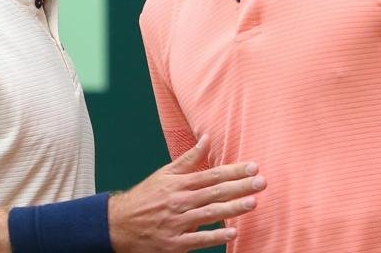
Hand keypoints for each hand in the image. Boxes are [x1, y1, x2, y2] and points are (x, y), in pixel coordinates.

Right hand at [108, 134, 265, 251]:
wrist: (119, 224)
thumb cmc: (147, 196)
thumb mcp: (165, 173)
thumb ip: (189, 158)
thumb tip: (206, 138)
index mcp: (179, 183)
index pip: (211, 175)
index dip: (233, 170)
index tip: (253, 167)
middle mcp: (180, 201)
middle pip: (214, 192)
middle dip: (240, 187)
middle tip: (261, 182)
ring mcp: (177, 223)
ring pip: (209, 214)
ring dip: (232, 209)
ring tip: (252, 203)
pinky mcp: (174, 243)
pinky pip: (197, 240)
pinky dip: (215, 237)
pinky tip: (233, 232)